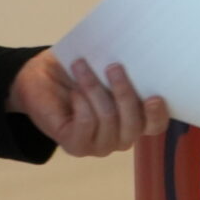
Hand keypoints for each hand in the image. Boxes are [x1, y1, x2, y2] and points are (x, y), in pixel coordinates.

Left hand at [7, 55, 169, 157]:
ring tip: (81, 66)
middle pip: (134, 123)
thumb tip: (135, 53)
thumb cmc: (79, 71)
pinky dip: (82, 102)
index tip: (154, 96)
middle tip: (113, 66)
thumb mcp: (103, 66)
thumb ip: (123, 67)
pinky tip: (74, 90)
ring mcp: (100, 145)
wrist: (42, 81)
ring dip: (95, 88)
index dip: (158, 113)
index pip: (155, 125)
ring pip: (109, 119)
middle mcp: (122, 137)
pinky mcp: (76, 146)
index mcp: (136, 119)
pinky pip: (87, 123)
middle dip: (124, 93)